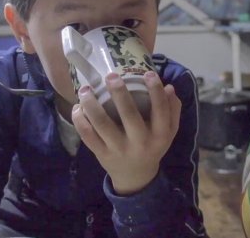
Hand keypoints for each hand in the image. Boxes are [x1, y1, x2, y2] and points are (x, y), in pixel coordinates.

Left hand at [72, 71, 180, 194]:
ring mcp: (119, 149)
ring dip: (92, 105)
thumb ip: (172, 109)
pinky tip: (77, 108)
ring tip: (85, 89)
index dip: (155, 91)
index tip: (148, 73)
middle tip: (111, 76)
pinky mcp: (102, 154)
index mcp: (159, 135)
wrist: (136, 176)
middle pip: (129, 115)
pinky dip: (80, 121)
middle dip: (119, 94)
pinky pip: (88, 136)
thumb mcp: (169, 131)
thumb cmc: (153, 145)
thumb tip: (168, 87)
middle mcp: (140, 142)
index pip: (160, 110)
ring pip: (102, 124)